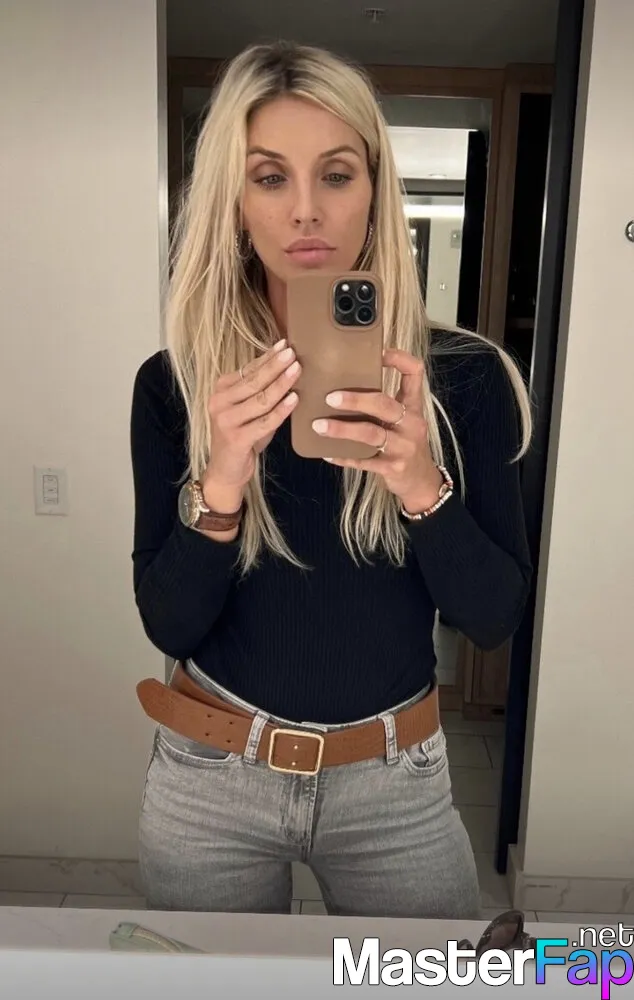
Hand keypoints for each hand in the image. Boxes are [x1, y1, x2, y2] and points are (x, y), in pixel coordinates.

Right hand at [201, 338, 299, 506]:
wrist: (227, 470)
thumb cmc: (243, 436)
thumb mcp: (250, 411)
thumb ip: (262, 392)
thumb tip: (287, 368)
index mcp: (222, 390)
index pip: (248, 370)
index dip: (267, 357)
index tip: (285, 345)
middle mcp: (220, 402)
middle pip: (253, 381)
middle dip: (275, 366)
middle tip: (293, 353)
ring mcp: (226, 421)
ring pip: (260, 399)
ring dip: (280, 384)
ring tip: (297, 370)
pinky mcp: (236, 439)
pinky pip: (264, 422)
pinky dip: (280, 410)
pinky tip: (294, 399)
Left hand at [312, 348, 442, 513]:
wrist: (421, 481)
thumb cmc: (405, 444)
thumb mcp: (404, 420)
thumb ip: (384, 403)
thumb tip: (343, 383)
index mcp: (413, 406)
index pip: (415, 373)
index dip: (399, 359)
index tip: (378, 353)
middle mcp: (411, 423)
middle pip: (384, 404)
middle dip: (356, 399)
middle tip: (330, 397)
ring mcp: (403, 447)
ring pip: (371, 433)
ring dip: (342, 429)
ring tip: (318, 426)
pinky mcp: (393, 468)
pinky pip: (364, 461)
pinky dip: (344, 457)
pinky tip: (326, 452)